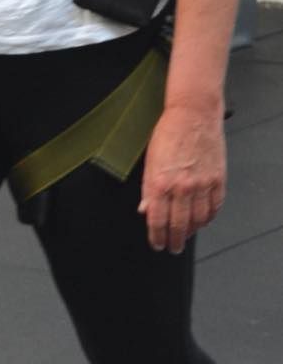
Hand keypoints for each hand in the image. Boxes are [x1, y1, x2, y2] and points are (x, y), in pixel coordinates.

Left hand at [138, 103, 226, 252]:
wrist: (192, 115)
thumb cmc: (168, 134)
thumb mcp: (149, 162)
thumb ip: (148, 189)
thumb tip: (145, 210)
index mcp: (160, 182)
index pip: (158, 220)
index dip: (157, 237)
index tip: (157, 244)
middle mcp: (182, 186)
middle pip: (179, 225)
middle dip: (175, 240)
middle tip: (173, 247)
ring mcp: (203, 184)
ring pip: (199, 219)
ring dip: (192, 232)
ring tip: (186, 235)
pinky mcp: (218, 179)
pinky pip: (215, 207)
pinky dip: (209, 217)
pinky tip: (202, 220)